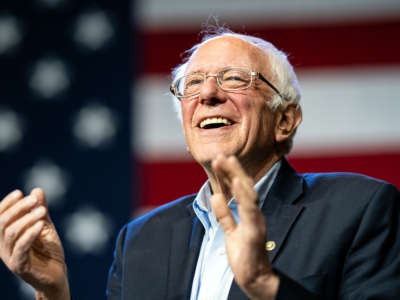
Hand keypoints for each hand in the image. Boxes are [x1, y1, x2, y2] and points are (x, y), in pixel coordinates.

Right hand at [0, 188, 69, 299]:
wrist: (57, 274)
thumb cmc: (49, 250)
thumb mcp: (45, 226)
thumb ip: (40, 210)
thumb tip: (37, 189)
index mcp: (6, 237)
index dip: (7, 204)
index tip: (20, 193)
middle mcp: (4, 247)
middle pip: (3, 223)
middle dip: (18, 208)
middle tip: (34, 200)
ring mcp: (10, 257)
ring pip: (11, 233)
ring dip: (27, 218)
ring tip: (42, 210)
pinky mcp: (20, 266)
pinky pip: (21, 248)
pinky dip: (30, 234)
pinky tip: (41, 224)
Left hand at [211, 155, 278, 299]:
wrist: (254, 278)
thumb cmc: (244, 255)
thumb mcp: (230, 231)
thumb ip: (224, 214)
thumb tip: (216, 196)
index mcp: (249, 212)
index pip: (239, 189)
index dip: (230, 174)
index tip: (220, 160)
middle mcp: (255, 214)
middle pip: (245, 186)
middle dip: (233, 170)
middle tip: (222, 155)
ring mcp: (256, 222)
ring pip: (249, 193)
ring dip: (238, 176)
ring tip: (228, 162)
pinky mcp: (255, 232)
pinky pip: (250, 211)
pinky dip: (244, 195)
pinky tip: (236, 182)